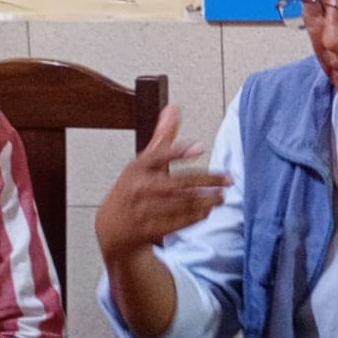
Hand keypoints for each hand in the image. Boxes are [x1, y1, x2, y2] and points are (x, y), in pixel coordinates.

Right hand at [96, 104, 230, 262]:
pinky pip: (177, 222)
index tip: (199, 148)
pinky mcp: (149, 229)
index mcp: (136, 168)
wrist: (111, 228)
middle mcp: (138, 188)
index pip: (158, 156)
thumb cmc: (131, 190)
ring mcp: (142, 210)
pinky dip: (195, 216)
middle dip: (205, 181)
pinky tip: (208, 210)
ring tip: (221, 196)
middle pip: (177, 183)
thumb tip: (173, 108)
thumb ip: (162, 138)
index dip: (178, 152)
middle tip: (226, 179)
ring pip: (180, 204)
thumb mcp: (143, 162)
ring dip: (205, 200)